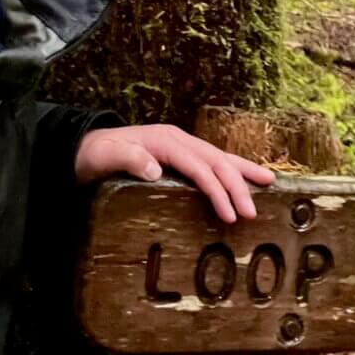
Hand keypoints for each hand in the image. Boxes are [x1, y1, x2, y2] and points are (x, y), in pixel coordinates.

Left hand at [74, 123, 274, 223]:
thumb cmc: (96, 155)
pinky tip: (246, 177)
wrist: (85, 147)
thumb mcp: (105, 157)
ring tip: (269, 183)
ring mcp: (181, 145)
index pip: (199, 166)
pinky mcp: (180, 154)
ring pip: (219, 157)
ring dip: (243, 172)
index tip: (229, 214)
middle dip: (237, 186)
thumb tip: (154, 170)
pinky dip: (232, 169)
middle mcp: (178, 139)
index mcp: (165, 141)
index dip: (217, 189)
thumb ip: (127, 159)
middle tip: (252, 214)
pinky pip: (211, 161)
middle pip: (215, 161)